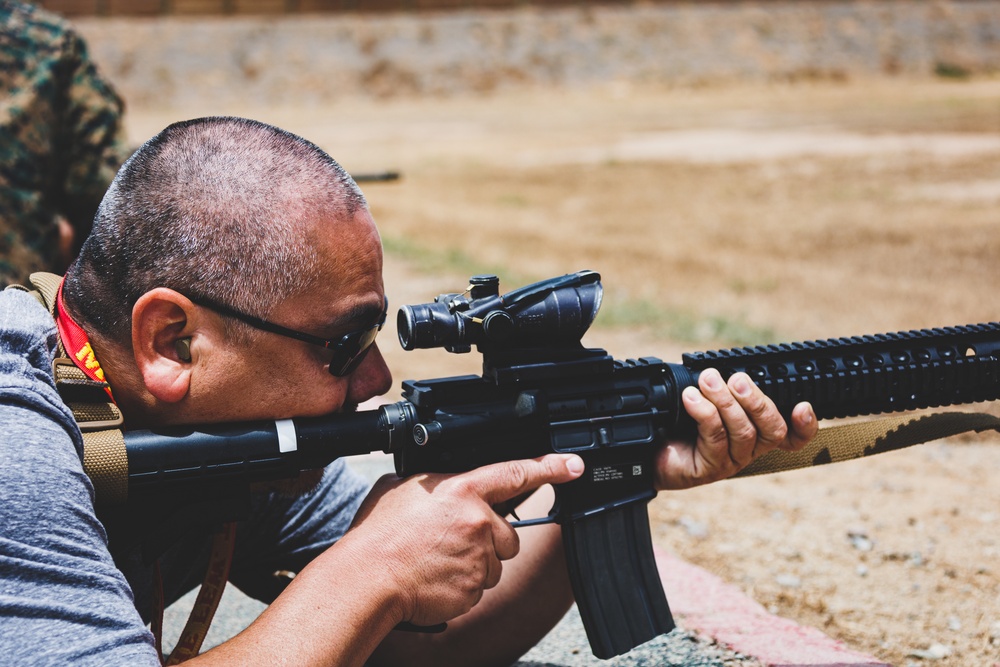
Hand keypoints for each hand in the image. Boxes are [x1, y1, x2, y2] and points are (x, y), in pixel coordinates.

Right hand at [347, 454, 584, 626]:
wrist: (367, 579)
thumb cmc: (378, 534)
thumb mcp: (402, 488)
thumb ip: (434, 483)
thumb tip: (441, 485)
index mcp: (462, 490)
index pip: (515, 473)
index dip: (550, 467)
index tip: (574, 466)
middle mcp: (478, 522)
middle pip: (507, 533)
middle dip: (488, 540)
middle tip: (450, 543)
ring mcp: (479, 558)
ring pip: (494, 563)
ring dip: (475, 564)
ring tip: (437, 561)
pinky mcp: (474, 589)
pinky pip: (479, 588)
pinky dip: (462, 586)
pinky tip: (436, 578)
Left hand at [654, 368, 816, 489]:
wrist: (644, 450)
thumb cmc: (676, 421)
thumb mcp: (703, 397)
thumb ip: (722, 384)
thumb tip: (726, 365)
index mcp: (755, 432)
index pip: (792, 435)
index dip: (805, 425)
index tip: (802, 405)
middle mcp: (748, 449)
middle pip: (772, 429)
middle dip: (756, 400)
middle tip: (736, 379)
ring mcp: (730, 461)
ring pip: (743, 432)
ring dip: (725, 401)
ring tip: (707, 381)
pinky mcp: (708, 469)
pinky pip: (715, 438)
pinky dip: (704, 412)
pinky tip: (691, 398)